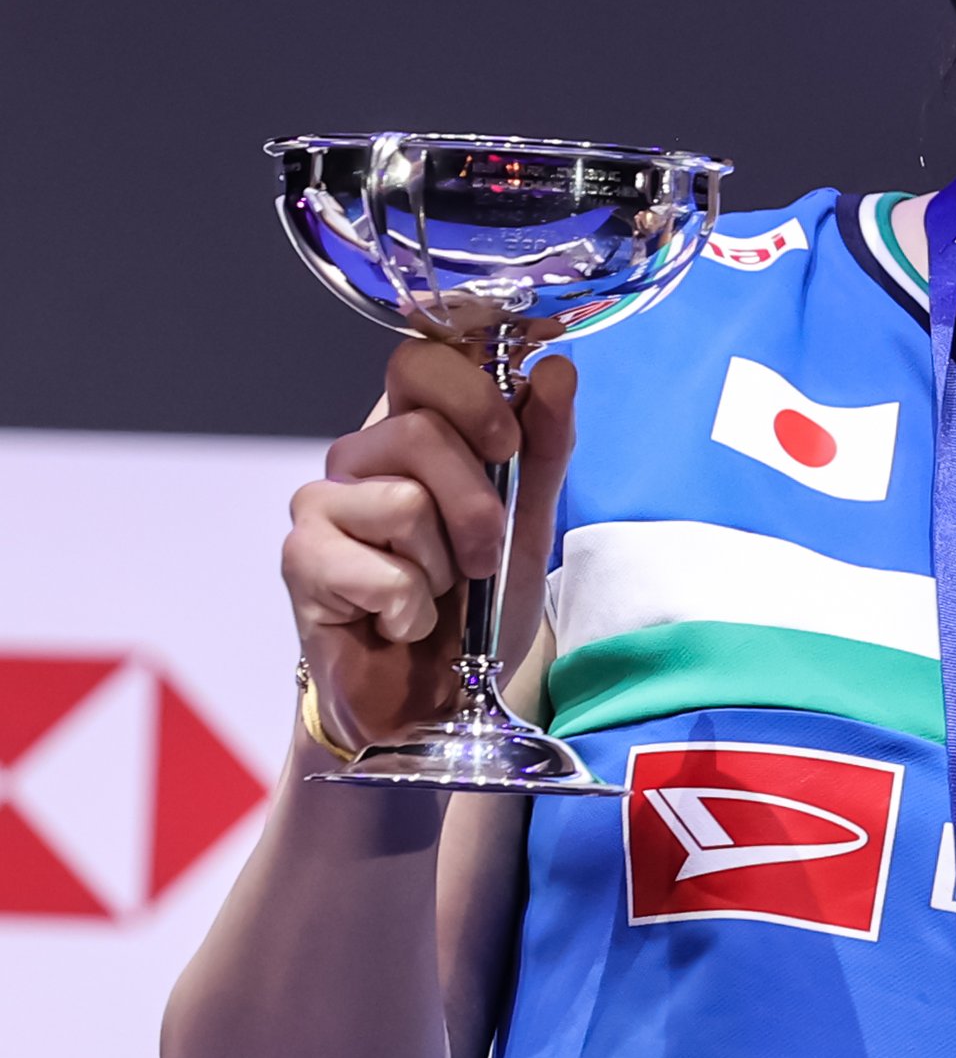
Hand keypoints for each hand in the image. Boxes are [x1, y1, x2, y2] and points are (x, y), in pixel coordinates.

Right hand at [280, 342, 575, 754]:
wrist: (438, 697)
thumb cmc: (477, 604)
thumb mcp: (531, 523)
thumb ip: (544, 446)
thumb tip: (555, 368)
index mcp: (413, 429)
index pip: (420, 359)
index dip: (471, 390)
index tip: (507, 443)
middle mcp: (358, 456)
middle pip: (419, 430)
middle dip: (478, 504)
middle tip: (483, 556)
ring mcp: (320, 504)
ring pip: (404, 502)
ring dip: (444, 565)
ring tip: (436, 591)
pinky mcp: (299, 561)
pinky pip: (381, 570)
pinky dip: (410, 609)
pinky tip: (399, 621)